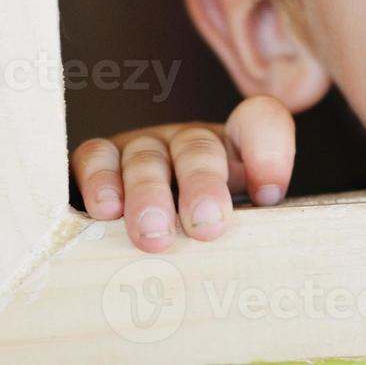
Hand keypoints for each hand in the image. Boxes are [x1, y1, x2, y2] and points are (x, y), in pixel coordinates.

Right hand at [69, 94, 294, 252]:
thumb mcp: (232, 231)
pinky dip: (101, 180)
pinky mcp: (100, 158)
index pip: (259, 122)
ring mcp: (143, 146)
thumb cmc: (191, 239)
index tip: (268, 196)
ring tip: (154, 235)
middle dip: (203, 185)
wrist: (131, 244)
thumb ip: (251, 223)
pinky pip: (96, 155)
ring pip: (147, 156)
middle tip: (207, 226)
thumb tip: (262, 210)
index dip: (268, 151)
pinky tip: (106, 210)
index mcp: (232, 152)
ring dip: (149, 194)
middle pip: (199, 147)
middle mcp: (188, 143)